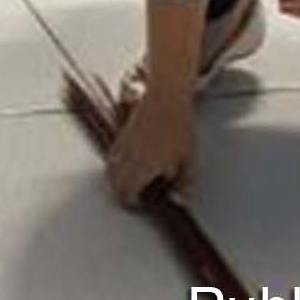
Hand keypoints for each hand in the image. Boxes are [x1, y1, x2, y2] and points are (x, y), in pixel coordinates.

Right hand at [106, 90, 195, 205]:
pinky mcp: (121, 134)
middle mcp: (128, 157)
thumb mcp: (190, 159)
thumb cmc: (178, 125)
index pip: (127, 193)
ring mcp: (122, 145)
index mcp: (144, 167)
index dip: (133, 202)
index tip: (142, 202)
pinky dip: (115, 164)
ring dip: (116, 179)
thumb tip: (181, 201)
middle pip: (114, 184)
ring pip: (110, 170)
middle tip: (135, 196)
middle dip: (122, 193)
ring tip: (130, 181)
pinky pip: (111, 156)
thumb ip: (185, 185)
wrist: (166, 97)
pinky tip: (128, 163)